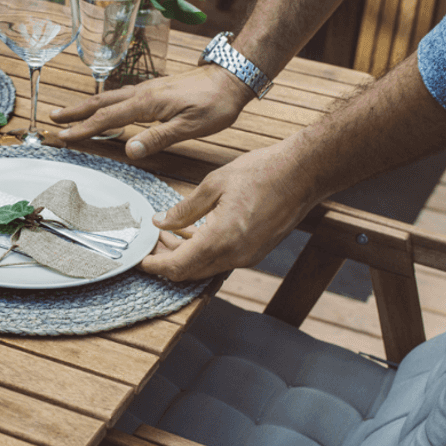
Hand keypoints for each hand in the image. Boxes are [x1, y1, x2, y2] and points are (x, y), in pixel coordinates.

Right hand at [51, 65, 254, 158]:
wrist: (232, 78)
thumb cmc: (215, 104)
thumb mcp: (189, 126)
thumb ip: (158, 137)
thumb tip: (129, 150)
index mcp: (147, 103)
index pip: (108, 118)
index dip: (84, 129)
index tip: (63, 137)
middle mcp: (143, 93)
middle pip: (101, 103)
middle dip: (76, 112)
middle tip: (52, 119)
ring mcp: (149, 89)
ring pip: (110, 97)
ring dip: (87, 105)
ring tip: (69, 112)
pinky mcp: (156, 89)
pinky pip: (122, 95)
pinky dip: (105, 102)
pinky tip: (105, 106)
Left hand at [141, 143, 318, 281]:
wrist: (304, 173)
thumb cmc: (263, 172)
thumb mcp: (214, 184)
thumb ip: (184, 209)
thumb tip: (160, 223)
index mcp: (222, 239)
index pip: (179, 267)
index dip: (156, 266)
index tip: (141, 260)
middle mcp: (236, 255)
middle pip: (191, 272)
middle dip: (167, 261)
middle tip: (152, 243)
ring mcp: (249, 256)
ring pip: (206, 267)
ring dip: (185, 255)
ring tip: (168, 235)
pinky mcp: (257, 251)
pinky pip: (222, 259)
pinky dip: (203, 251)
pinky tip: (193, 231)